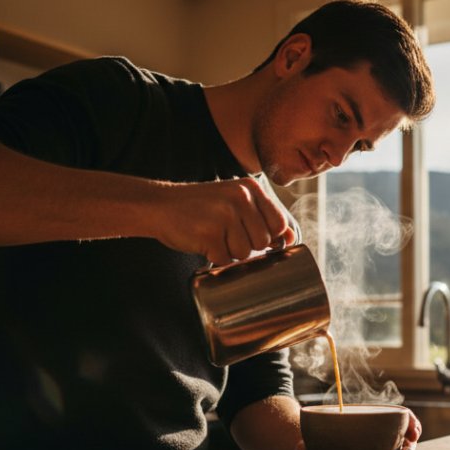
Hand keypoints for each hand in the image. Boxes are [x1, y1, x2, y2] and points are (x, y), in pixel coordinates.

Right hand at [149, 178, 294, 263]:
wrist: (159, 205)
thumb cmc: (200, 206)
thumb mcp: (233, 199)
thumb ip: (260, 215)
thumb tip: (290, 238)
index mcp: (250, 189)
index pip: (279, 223)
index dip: (270, 237)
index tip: (254, 239)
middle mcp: (240, 199)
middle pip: (262, 241)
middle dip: (247, 246)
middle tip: (225, 235)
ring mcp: (224, 216)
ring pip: (244, 253)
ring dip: (229, 252)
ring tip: (213, 236)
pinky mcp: (209, 234)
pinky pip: (224, 260)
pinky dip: (214, 258)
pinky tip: (202, 242)